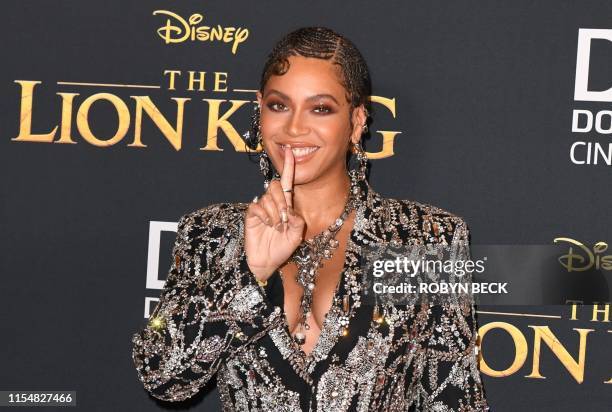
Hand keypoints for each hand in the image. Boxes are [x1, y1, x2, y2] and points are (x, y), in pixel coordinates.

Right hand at [245, 145, 305, 281]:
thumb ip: (298, 221)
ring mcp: (262, 208)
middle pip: (277, 186)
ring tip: (276, 227)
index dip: (288, 166)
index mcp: (287, 205)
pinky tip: (267, 225)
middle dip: (283, 201)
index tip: (290, 151)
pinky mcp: (252, 214)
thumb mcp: (297, 236)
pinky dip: (265, 215)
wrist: (266, 262)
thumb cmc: (281, 249)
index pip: (288, 182)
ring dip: (275, 212)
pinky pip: (258, 205)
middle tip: (285, 219)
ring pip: (268, 197)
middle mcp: (273, 203)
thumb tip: (290, 210)